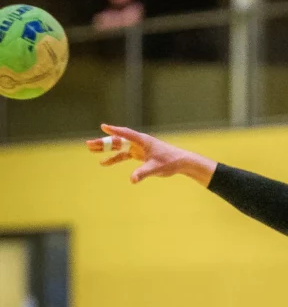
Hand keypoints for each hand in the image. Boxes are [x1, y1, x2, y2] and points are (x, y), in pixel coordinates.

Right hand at [86, 124, 215, 186]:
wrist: (180, 162)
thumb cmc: (170, 162)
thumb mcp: (156, 168)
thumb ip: (143, 173)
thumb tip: (132, 180)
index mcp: (143, 141)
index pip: (126, 134)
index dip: (114, 131)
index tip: (103, 127)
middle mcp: (138, 142)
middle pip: (118, 140)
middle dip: (103, 142)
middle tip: (89, 143)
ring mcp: (138, 148)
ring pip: (119, 147)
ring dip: (106, 148)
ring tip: (91, 149)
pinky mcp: (139, 155)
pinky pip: (123, 155)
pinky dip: (114, 158)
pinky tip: (104, 162)